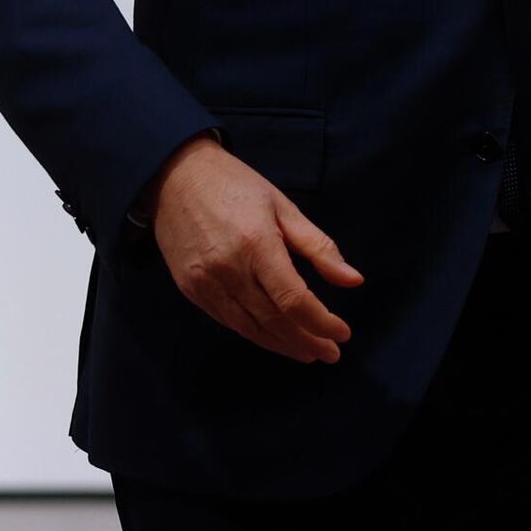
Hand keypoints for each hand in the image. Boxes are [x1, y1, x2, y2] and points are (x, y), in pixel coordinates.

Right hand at [142, 134, 364, 363]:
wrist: (176, 176)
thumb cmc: (236, 185)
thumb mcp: (283, 207)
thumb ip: (318, 246)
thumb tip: (354, 280)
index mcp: (257, 244)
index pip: (294, 300)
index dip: (322, 322)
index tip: (343, 334)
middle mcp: (229, 269)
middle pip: (274, 321)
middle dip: (307, 341)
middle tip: (331, 354)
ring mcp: (206, 283)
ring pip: (250, 329)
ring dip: (282, 345)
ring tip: (308, 352)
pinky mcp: (190, 290)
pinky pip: (228, 322)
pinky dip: (254, 333)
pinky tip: (273, 337)